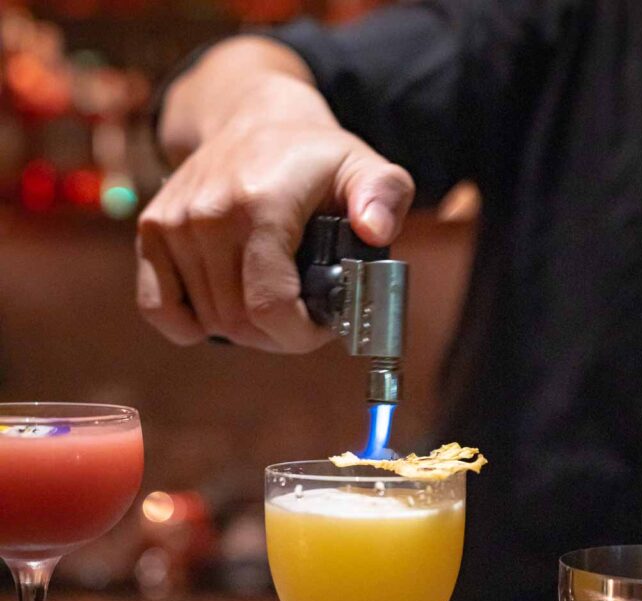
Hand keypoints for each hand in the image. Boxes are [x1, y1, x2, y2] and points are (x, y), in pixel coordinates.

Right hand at [137, 65, 413, 352]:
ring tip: (272, 303)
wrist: (251, 118)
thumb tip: (375, 230)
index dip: (300, 335)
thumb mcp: (362, 167)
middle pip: (240, 322)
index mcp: (262, 203)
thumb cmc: (314, 157)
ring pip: (209, 320)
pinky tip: (220, 308)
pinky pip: (158, 307)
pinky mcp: (152, 229)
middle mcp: (209, 212)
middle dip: (279, 336)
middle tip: (302, 318)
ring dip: (244, 329)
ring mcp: (174, 222)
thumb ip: (384, 195)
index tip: (322, 326)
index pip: (271, 307)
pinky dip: (189, 324)